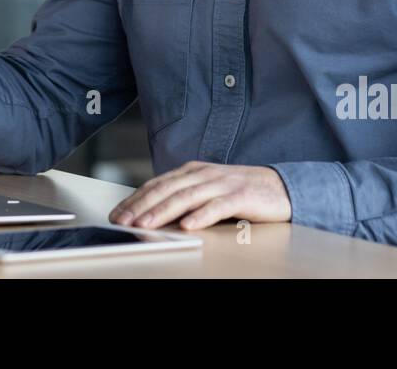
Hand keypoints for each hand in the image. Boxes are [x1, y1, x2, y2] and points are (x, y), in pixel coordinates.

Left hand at [109, 161, 291, 230]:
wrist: (280, 188)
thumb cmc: (240, 192)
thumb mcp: (207, 191)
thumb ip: (183, 198)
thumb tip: (151, 215)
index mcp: (192, 171)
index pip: (157, 185)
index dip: (135, 199)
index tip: (117, 214)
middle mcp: (203, 174)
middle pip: (167, 190)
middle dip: (141, 206)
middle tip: (123, 222)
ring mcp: (221, 183)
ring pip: (187, 197)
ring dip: (163, 211)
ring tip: (146, 225)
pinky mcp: (240, 195)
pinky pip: (218, 206)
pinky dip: (201, 215)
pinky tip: (188, 225)